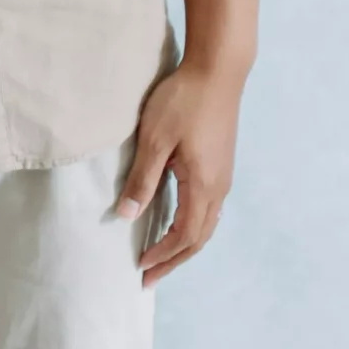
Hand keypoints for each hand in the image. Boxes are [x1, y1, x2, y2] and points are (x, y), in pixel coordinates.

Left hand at [119, 61, 244, 286]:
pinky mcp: (221, 164)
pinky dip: (193, 225)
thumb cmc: (183, 101)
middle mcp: (218, 188)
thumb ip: (142, 179)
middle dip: (173, 260)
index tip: (140, 267)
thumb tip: (126, 216)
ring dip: (184, 244)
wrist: (218, 71)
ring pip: (206, 225)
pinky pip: (209, 209)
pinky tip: (180, 220)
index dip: (162, 254)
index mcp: (202, 187)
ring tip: (163, 256)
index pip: (183, 236)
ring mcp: (223, 177)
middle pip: (198, 239)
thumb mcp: (154, 139)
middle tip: (150, 277)